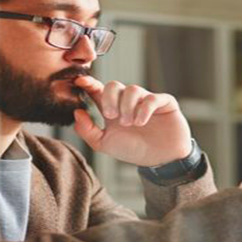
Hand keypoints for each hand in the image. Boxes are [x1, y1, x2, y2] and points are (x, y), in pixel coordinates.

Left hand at [73, 76, 191, 165]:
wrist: (160, 159)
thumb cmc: (133, 150)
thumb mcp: (105, 144)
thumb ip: (88, 130)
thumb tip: (77, 112)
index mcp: (113, 108)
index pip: (98, 90)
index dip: (89, 83)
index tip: (80, 82)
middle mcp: (128, 102)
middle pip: (114, 85)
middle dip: (109, 99)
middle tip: (111, 116)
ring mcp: (146, 100)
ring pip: (132, 89)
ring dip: (127, 107)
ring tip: (129, 123)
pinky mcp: (164, 102)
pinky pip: (151, 98)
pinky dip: (143, 110)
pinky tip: (141, 122)